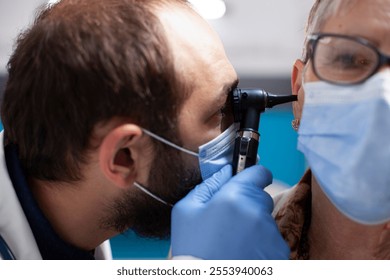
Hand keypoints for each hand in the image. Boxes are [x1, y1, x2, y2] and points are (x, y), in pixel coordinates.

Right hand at [171, 164, 289, 258]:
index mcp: (234, 197)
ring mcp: (271, 234)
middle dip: (249, 204)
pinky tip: (244, 253)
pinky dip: (261, 243)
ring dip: (255, 225)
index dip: (252, 176)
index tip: (246, 183)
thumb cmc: (192, 249)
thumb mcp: (186, 211)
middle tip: (229, 222)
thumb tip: (226, 170)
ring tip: (234, 242)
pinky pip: (272, 239)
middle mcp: (257, 212)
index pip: (260, 173)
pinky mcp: (279, 252)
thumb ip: (208, 185)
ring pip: (266, 219)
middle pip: (262, 197)